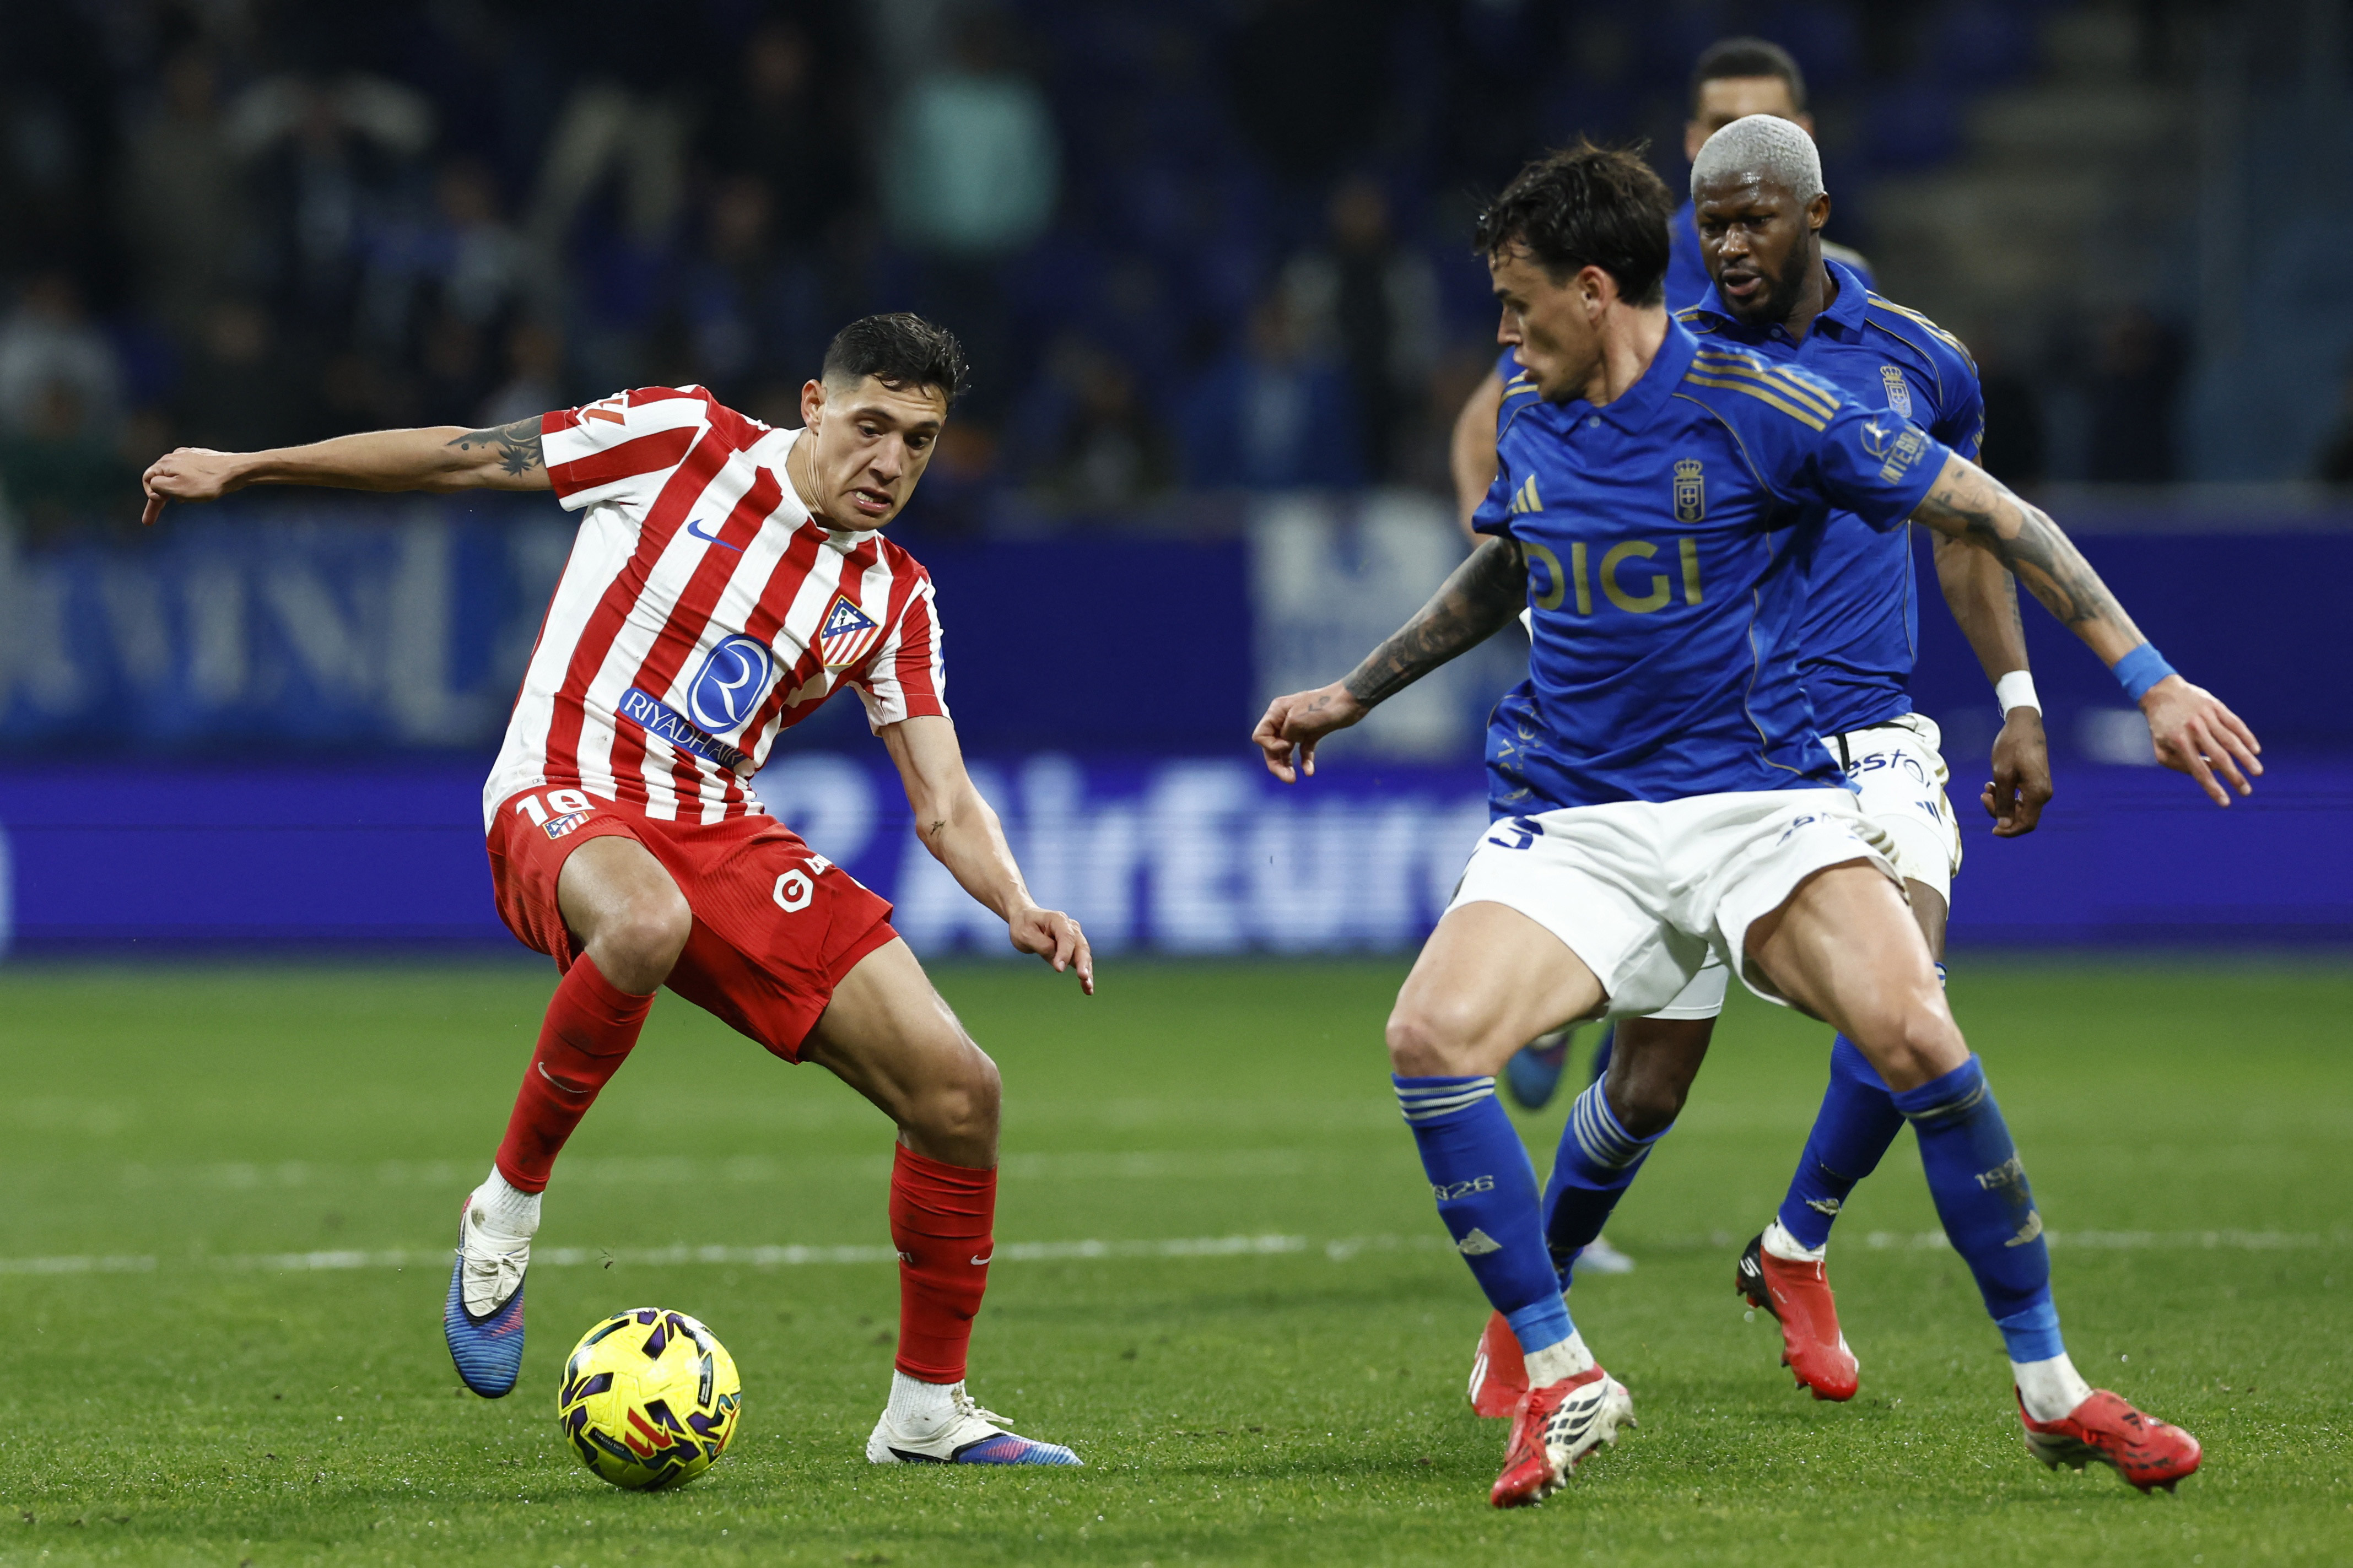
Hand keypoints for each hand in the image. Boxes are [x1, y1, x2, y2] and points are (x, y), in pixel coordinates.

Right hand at [139, 447, 250, 525]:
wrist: (236, 470)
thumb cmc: (207, 482)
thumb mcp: (176, 488)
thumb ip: (158, 486)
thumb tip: (153, 485)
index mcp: (166, 463)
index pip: (147, 478)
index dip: (150, 493)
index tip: (159, 504)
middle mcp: (175, 457)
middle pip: (160, 479)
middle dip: (157, 499)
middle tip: (149, 521)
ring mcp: (189, 457)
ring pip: (175, 477)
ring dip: (173, 492)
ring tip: (178, 503)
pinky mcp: (203, 460)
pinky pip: (188, 475)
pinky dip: (186, 486)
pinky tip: (191, 494)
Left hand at [1007, 904, 1092, 994]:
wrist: (1024, 919)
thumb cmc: (1023, 926)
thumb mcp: (1025, 935)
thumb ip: (1042, 946)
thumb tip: (1057, 960)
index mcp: (1058, 919)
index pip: (1066, 937)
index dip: (1065, 953)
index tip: (1059, 969)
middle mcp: (1071, 927)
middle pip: (1081, 946)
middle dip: (1083, 962)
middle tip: (1083, 977)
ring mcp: (1074, 937)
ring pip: (1084, 955)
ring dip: (1087, 971)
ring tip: (1088, 988)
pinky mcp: (1073, 949)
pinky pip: (1081, 962)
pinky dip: (1085, 975)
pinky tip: (1087, 989)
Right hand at [1251, 683, 1366, 782]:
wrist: (1351, 702)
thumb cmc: (1323, 707)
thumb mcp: (1297, 721)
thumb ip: (1284, 734)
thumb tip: (1284, 745)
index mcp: (1276, 712)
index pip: (1261, 735)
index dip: (1271, 745)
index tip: (1289, 743)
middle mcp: (1284, 720)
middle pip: (1272, 746)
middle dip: (1276, 763)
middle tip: (1288, 779)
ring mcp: (1298, 727)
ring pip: (1286, 751)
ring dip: (1287, 766)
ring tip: (1292, 780)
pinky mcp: (1312, 733)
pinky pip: (1303, 751)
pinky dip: (1305, 761)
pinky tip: (1309, 772)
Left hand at [1981, 707, 2052, 836]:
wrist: (2023, 725)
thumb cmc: (2012, 748)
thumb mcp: (2002, 776)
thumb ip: (2004, 803)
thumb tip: (2004, 826)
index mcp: (2038, 794)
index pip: (2026, 824)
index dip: (2009, 831)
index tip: (1992, 830)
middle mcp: (2043, 794)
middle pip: (2021, 817)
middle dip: (2000, 812)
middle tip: (1984, 795)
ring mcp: (2041, 787)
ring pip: (2019, 807)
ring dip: (2001, 802)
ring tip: (1986, 788)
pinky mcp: (2036, 781)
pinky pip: (2021, 797)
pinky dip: (2006, 794)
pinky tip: (1992, 784)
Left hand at [2140, 674, 2261, 805]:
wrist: (2160, 691)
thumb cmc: (2160, 726)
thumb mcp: (2159, 748)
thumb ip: (2178, 765)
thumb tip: (2208, 770)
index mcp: (2179, 742)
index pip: (2199, 771)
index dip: (2213, 788)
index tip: (2226, 803)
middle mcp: (2194, 729)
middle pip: (2219, 757)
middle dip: (2235, 777)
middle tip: (2247, 792)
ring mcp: (2206, 716)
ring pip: (2231, 740)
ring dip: (2246, 758)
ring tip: (2258, 773)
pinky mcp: (2215, 706)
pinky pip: (2235, 723)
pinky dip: (2246, 737)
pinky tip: (2255, 750)